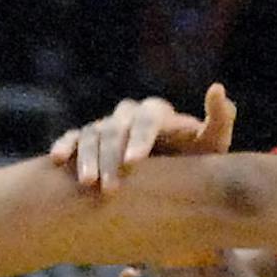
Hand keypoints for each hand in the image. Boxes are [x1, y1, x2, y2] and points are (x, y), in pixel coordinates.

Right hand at [51, 84, 237, 192]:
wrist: (172, 184)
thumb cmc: (194, 165)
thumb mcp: (213, 147)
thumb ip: (219, 120)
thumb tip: (217, 88)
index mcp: (156, 114)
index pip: (146, 119)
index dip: (139, 139)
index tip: (134, 163)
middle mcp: (128, 117)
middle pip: (115, 127)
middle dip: (111, 157)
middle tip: (110, 188)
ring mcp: (106, 128)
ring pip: (91, 134)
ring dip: (86, 157)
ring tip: (87, 184)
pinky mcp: (87, 142)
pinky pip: (73, 138)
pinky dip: (64, 145)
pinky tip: (57, 160)